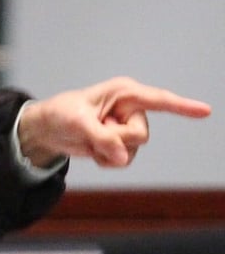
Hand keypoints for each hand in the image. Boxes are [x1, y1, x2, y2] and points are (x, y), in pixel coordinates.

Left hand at [18, 77, 211, 168]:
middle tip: (92, 131)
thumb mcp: (78, 124)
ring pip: (134, 150)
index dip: (182, 107)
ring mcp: (127, 126)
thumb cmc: (61, 115)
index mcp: (124, 93)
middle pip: (140, 135)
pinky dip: (107, 160)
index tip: (206, 111)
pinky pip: (125, 160)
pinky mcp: (121, 142)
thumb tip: (123, 157)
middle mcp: (130, 109)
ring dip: (109, 152)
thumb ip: (102, 139)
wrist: (48, 129)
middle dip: (115, 140)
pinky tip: (93, 150)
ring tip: (90, 140)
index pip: (159, 100)